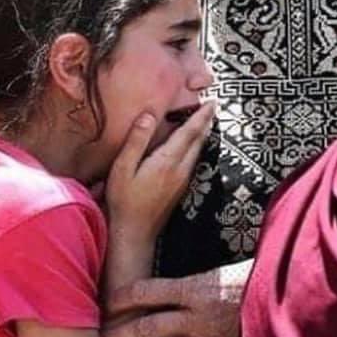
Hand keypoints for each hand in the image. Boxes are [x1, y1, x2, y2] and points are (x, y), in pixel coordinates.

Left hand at [103, 259, 251, 336]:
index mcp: (194, 287)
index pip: (146, 290)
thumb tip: (170, 297)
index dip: (122, 296)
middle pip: (150, 328)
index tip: (104, 303)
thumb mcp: (220, 272)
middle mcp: (198, 317)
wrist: (293, 298)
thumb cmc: (257, 277)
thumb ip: (194, 286)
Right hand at [106, 102, 214, 240]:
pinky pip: (193, 161)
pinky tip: (192, 146)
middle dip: (206, 122)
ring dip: (202, 135)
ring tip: (205, 121)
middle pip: (198, 141)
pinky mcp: (180, 189)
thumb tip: (150, 115)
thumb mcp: (123, 168)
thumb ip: (137, 140)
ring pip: (198, 152)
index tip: (212, 102)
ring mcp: (182, 181)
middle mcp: (180, 170)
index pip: (189, 133)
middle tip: (212, 107)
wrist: (134, 234)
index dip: (201, 116)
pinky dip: (196, 147)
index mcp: (167, 161)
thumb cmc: (124, 200)